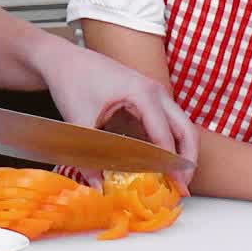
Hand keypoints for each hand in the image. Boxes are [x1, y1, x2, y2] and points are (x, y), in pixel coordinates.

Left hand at [33, 40, 199, 187]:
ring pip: (180, 126)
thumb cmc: (72, 82)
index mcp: (142, 93)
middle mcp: (155, 91)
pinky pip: (166, 124)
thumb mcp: (79, 123)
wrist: (63, 60)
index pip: (165, 135)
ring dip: (181, 152)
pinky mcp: (147, 99)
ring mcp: (154, 94)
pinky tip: (159, 164)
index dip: (170, 164)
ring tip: (174, 181)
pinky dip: (169, 144)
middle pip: (185, 129)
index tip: (172, 187)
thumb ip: (91, 159)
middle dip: (187, 160)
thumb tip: (100, 190)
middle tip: (182, 187)